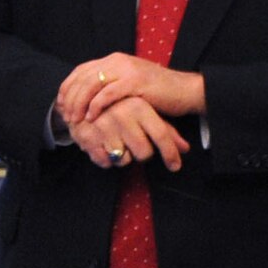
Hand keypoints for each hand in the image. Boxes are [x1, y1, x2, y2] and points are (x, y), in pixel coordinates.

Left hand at [59, 54, 205, 126]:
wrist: (184, 90)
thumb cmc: (157, 93)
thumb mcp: (129, 84)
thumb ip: (110, 85)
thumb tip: (88, 98)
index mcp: (114, 60)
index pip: (82, 70)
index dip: (67, 86)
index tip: (60, 103)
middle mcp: (118, 61)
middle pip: (83, 77)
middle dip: (70, 97)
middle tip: (65, 115)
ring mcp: (126, 71)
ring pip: (92, 84)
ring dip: (79, 103)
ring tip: (75, 118)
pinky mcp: (135, 83)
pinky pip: (108, 94)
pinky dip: (96, 106)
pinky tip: (91, 117)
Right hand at [70, 97, 189, 174]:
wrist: (81, 100)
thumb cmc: (119, 109)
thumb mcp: (144, 113)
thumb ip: (165, 131)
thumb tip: (185, 148)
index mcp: (139, 106)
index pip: (161, 135)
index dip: (170, 154)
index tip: (175, 167)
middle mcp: (122, 115)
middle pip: (144, 152)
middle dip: (142, 153)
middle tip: (134, 144)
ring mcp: (104, 126)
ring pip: (125, 160)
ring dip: (123, 156)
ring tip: (117, 142)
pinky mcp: (88, 138)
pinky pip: (106, 162)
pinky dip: (107, 159)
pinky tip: (104, 146)